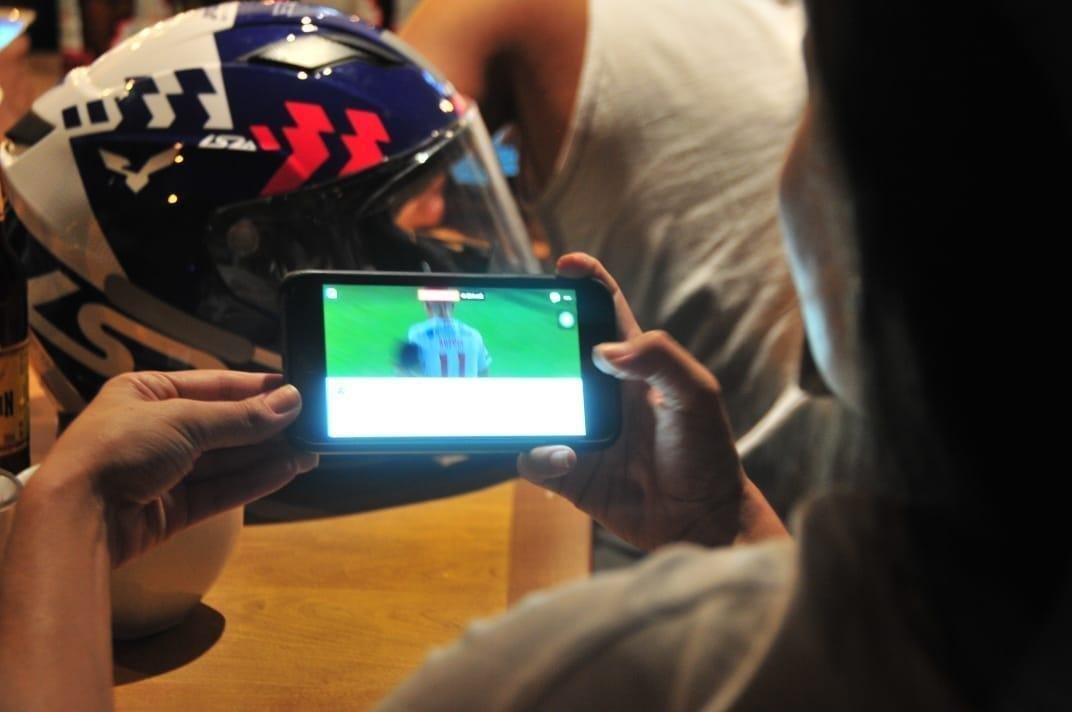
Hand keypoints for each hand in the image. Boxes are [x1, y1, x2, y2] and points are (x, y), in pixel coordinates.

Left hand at [32, 370, 317, 564]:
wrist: (77, 518)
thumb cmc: (120, 450)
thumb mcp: (184, 421)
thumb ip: (241, 417)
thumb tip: (291, 402)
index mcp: (147, 394)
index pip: (212, 386)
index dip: (255, 388)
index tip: (295, 390)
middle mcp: (156, 430)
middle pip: (223, 425)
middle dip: (266, 427)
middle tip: (310, 425)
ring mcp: (164, 472)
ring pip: (226, 461)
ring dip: (267, 455)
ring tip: (309, 451)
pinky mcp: (173, 509)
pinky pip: (220, 490)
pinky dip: (254, 481)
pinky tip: (287, 470)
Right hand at [519, 254, 782, 549]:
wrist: (700, 521)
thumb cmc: (707, 452)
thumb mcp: (697, 394)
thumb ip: (660, 359)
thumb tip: (604, 350)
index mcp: (633, 366)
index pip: (604, 313)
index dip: (585, 283)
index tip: (565, 265)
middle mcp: (600, 393)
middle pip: (555, 353)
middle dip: (533, 342)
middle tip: (520, 337)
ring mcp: (580, 431)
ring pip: (533, 404)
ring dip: (528, 404)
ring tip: (542, 410)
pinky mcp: (569, 471)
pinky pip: (533, 456)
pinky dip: (539, 455)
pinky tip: (564, 458)